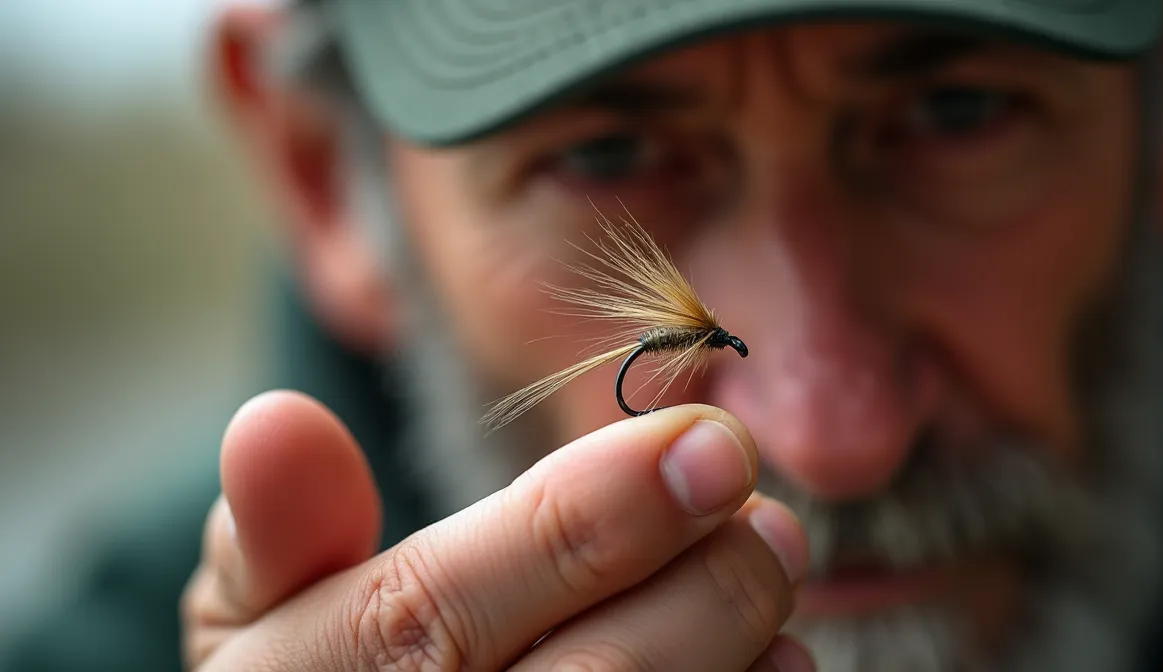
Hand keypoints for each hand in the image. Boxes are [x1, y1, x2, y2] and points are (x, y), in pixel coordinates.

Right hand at [182, 390, 813, 670]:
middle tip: (761, 507)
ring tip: (772, 560)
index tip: (702, 441)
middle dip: (697, 590)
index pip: (433, 612)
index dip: (581, 521)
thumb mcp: (258, 617)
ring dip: (732, 649)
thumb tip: (278, 417)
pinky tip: (776, 663)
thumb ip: (278, 533)